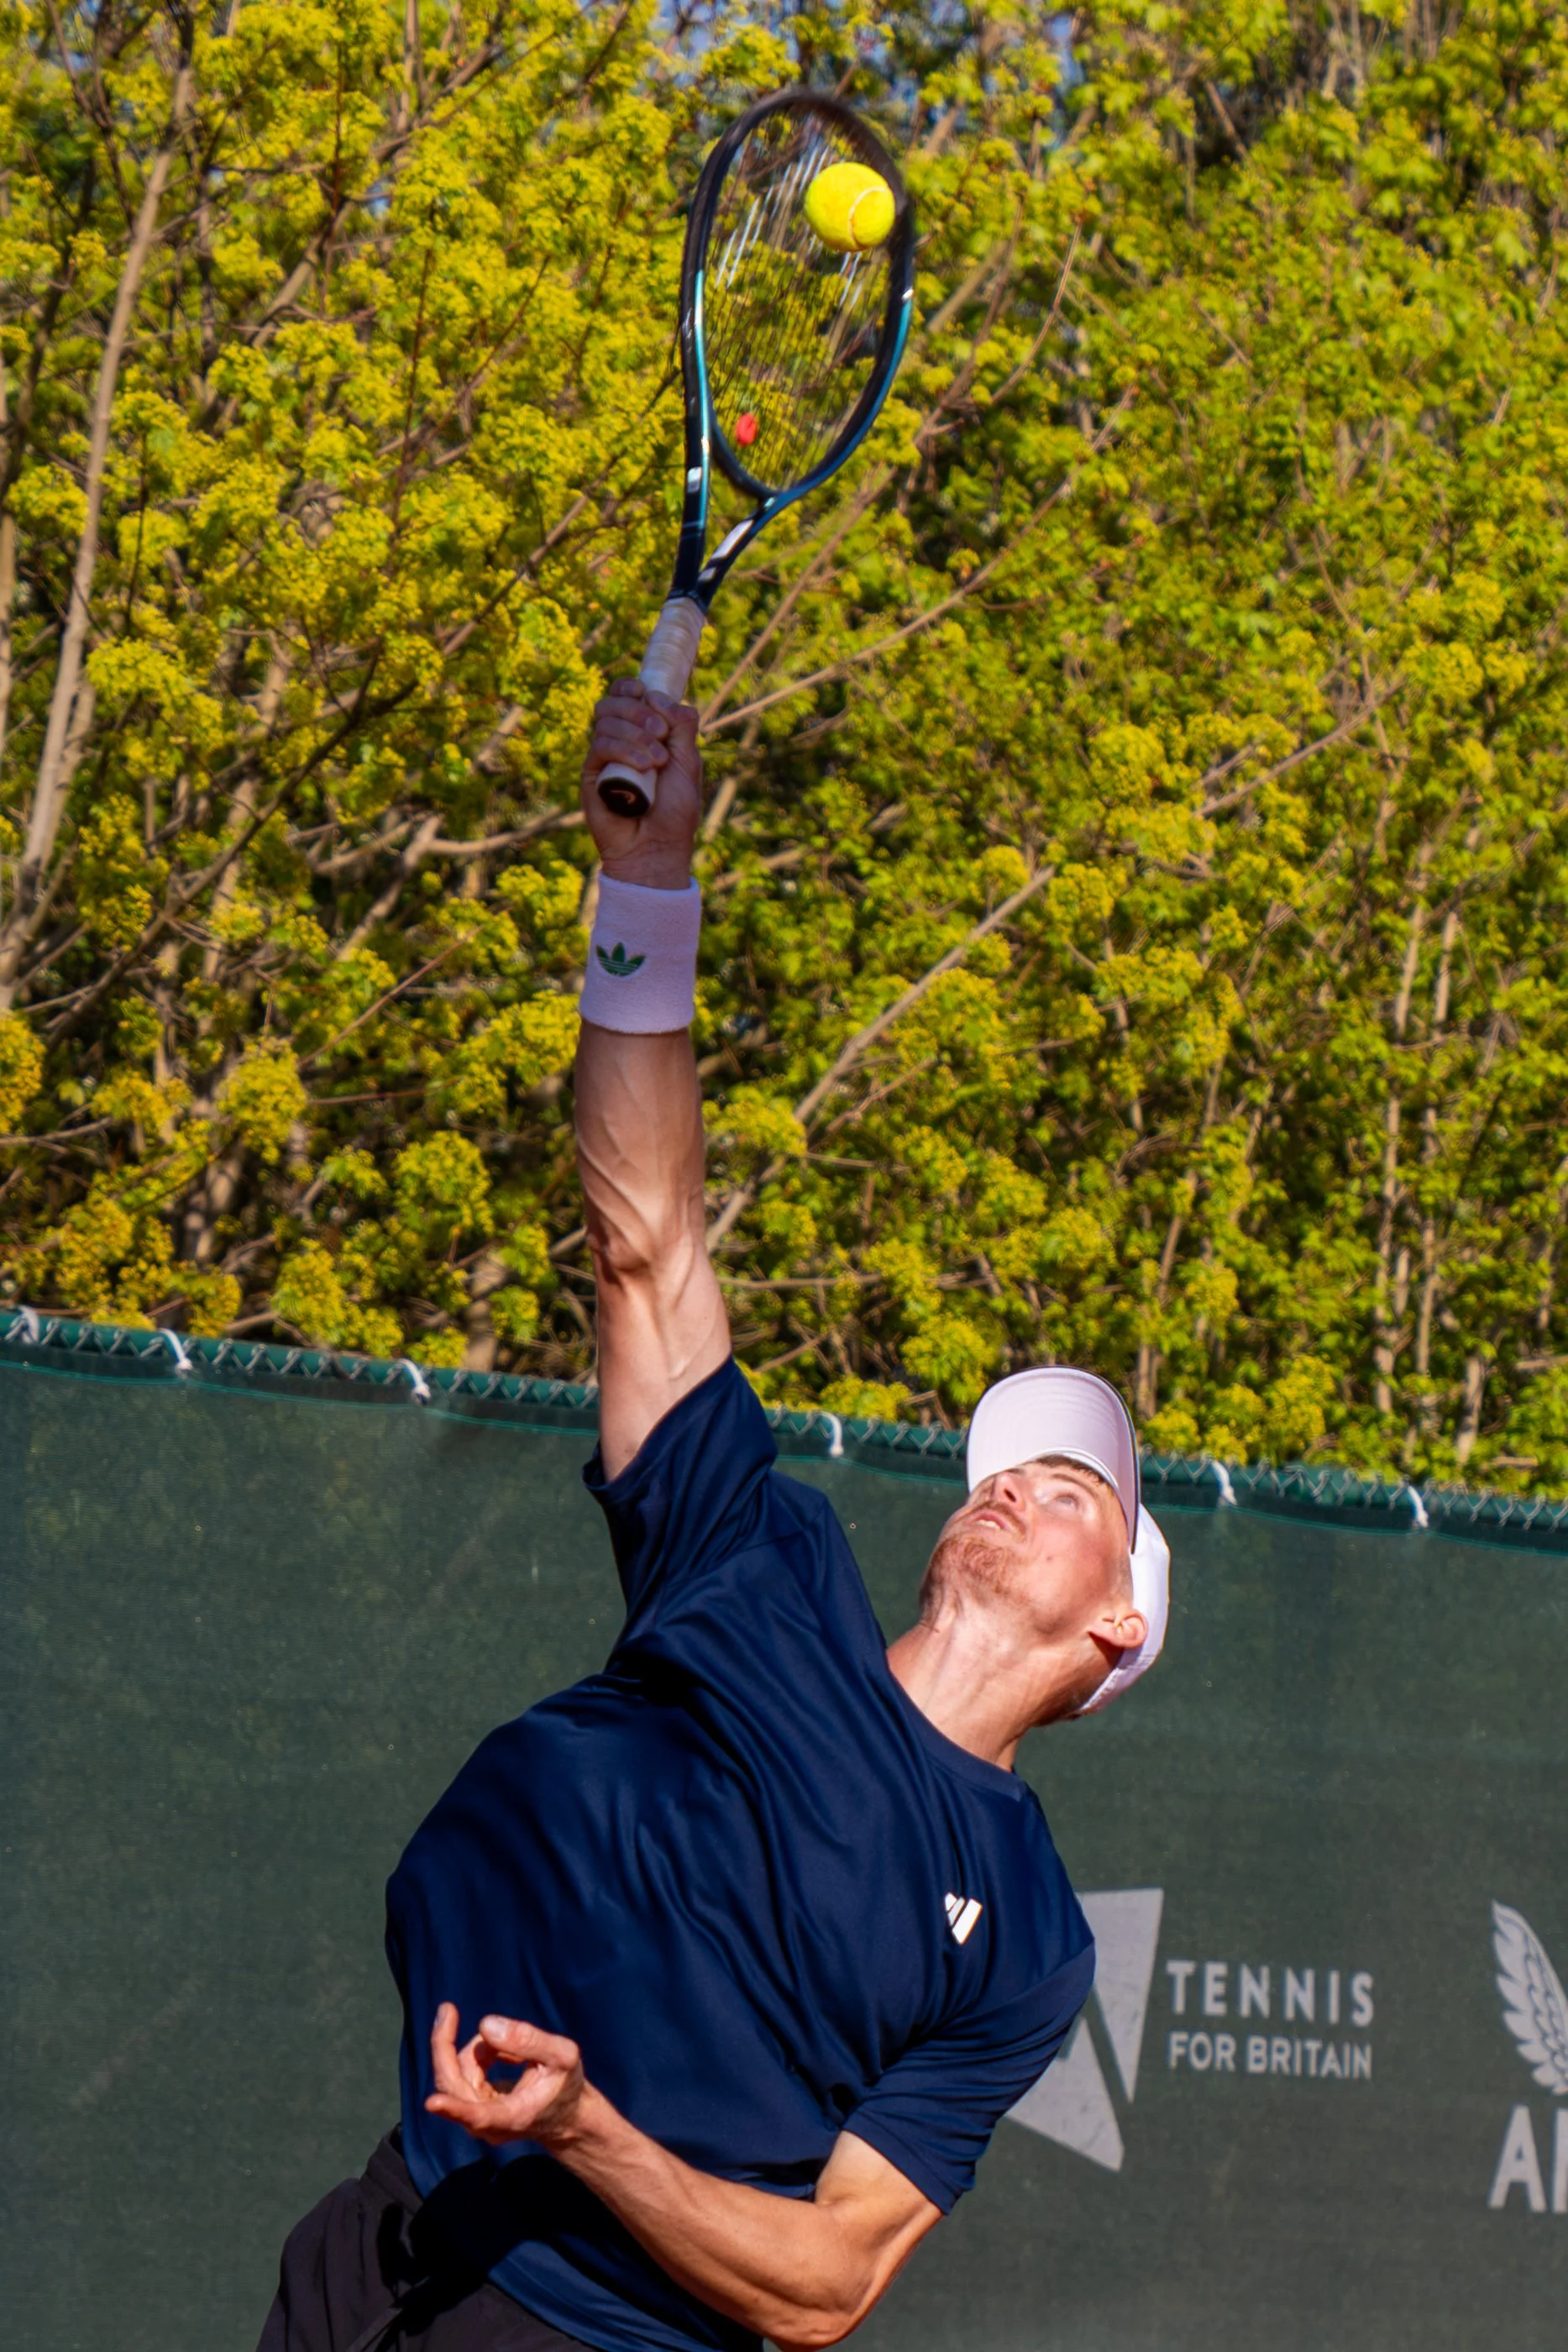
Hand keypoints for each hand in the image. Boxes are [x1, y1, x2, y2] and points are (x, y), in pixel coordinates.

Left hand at [425, 2002, 587, 2149]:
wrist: (567, 2114)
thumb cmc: (566, 2084)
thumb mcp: (563, 2055)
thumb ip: (528, 2040)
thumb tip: (485, 2025)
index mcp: (513, 2117)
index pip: (478, 2117)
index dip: (454, 2109)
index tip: (431, 2104)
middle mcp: (489, 2124)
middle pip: (452, 2086)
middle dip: (444, 2046)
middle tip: (447, 2010)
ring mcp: (478, 2118)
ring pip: (458, 2074)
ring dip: (480, 2048)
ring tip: (516, 2047)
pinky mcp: (474, 2108)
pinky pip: (463, 2074)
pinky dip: (481, 2054)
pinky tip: (506, 2053)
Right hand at [579, 679, 701, 890]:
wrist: (657, 849)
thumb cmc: (675, 812)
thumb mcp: (688, 763)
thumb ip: (681, 727)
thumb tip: (658, 695)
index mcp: (641, 732)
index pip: (625, 694)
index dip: (631, 687)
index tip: (646, 693)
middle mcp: (619, 741)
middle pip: (613, 702)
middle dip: (639, 711)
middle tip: (661, 733)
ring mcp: (603, 758)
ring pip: (606, 721)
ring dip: (636, 735)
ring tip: (657, 762)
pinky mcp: (591, 775)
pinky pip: (600, 745)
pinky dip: (624, 750)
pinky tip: (643, 767)